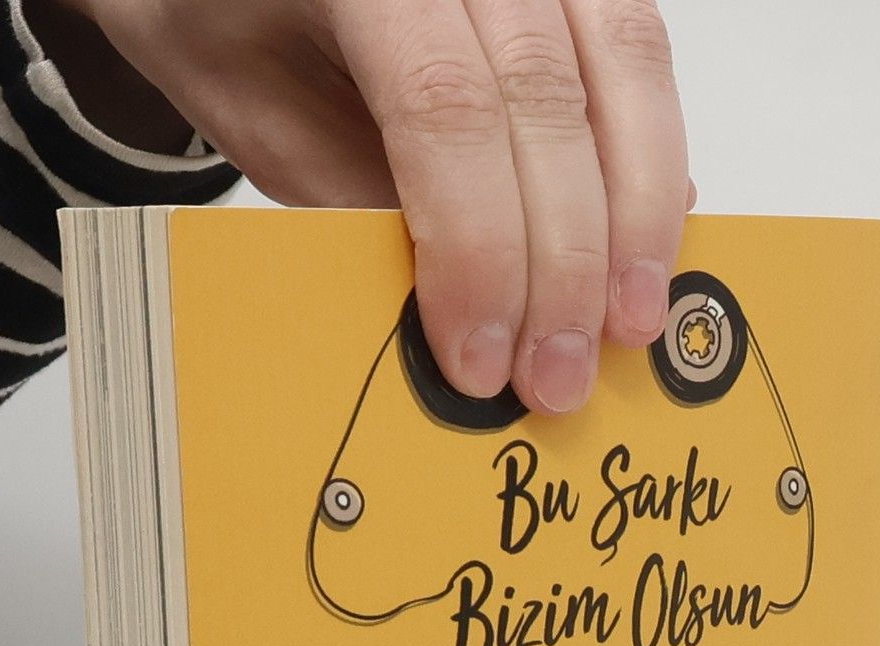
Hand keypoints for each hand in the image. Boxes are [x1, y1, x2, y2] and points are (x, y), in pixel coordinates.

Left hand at [32, 0, 690, 415]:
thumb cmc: (228, 16)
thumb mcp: (260, 122)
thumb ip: (358, 204)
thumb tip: (463, 317)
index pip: (443, 107)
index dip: (478, 248)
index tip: (483, 358)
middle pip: (546, 98)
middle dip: (566, 260)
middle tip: (561, 375)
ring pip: (625, 64)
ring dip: (638, 211)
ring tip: (628, 321)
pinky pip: (638, 52)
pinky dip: (652, 159)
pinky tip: (645, 245)